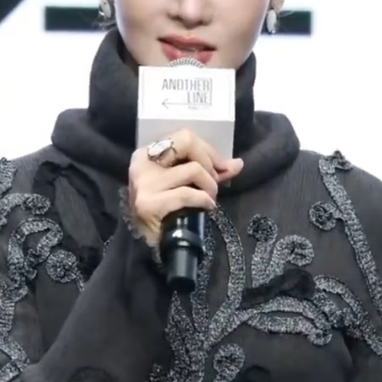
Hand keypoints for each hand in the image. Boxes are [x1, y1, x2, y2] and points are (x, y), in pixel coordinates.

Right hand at [128, 129, 243, 247]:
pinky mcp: (149, 204)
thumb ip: (211, 172)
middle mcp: (143, 163)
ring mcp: (144, 183)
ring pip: (193, 169)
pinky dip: (203, 200)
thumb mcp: (187, 184)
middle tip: (213, 184)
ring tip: (209, 199)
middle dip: (210, 162)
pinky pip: (187, 194)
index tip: (220, 168)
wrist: (149, 244)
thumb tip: (237, 163)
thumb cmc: (168, 211)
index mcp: (148, 153)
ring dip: (210, 186)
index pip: (184, 136)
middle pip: (187, 142)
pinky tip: (206, 208)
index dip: (208, 150)